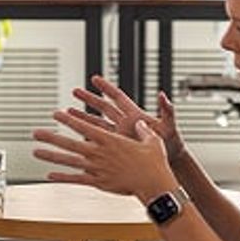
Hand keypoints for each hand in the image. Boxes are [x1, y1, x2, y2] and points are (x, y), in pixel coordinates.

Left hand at [32, 111, 173, 200]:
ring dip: (51, 156)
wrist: (154, 184)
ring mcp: (96, 168)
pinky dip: (62, 177)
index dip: (68, 120)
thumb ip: (142, 130)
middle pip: (70, 143)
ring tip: (35, 152)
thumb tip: (140, 122)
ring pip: (69, 161)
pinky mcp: (98, 182)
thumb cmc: (154, 162)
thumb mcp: (151, 140)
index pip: (84, 127)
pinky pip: (76, 179)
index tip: (56, 114)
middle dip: (51, 137)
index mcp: (110, 140)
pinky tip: (49, 175)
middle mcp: (99, 153)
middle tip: (36, 133)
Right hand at [66, 75, 186, 163]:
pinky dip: (87, 140)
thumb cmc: (171, 143)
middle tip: (75, 91)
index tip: (95, 79)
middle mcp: (124, 124)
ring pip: (96, 124)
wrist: (168, 162)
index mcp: (135, 115)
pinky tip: (75, 139)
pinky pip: (99, 142)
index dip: (107, 88)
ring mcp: (119, 136)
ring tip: (68, 113)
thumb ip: (167, 110)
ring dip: (83, 118)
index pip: (118, 98)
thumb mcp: (170, 125)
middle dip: (89, 99)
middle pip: (103, 108)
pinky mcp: (116, 148)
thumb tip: (163, 95)